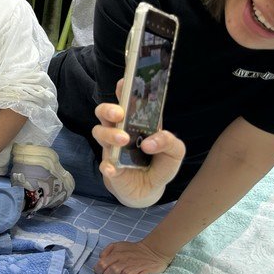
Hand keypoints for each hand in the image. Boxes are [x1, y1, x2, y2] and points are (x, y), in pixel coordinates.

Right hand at [91, 81, 185, 207]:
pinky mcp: (109, 167)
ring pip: (99, 132)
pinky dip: (107, 166)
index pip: (128, 101)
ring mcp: (112, 148)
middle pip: (104, 112)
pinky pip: (103, 164)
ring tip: (124, 140)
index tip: (123, 82)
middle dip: (108, 109)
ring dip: (109, 134)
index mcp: (138, 122)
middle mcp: (121, 131)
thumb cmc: (160, 165)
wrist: (148, 192)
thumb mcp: (175, 152)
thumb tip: (149, 142)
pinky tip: (113, 168)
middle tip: (119, 114)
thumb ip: (170, 142)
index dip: (124, 89)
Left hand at [94, 240, 172, 273]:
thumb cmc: (133, 250)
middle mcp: (123, 262)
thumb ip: (106, 251)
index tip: (102, 271)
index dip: (99, 270)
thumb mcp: (117, 246)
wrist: (154, 251)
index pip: (101, 265)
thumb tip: (100, 259)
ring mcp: (134, 269)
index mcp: (116, 255)